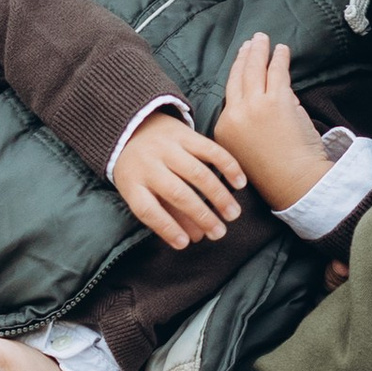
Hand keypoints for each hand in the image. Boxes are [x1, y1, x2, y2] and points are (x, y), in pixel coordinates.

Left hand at [113, 108, 243, 248]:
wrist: (131, 127)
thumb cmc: (139, 170)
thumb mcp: (140, 191)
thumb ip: (165, 214)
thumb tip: (193, 238)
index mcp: (132, 183)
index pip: (148, 210)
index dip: (167, 228)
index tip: (185, 243)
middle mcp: (148, 164)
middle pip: (177, 194)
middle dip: (201, 216)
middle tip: (219, 233)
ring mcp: (167, 147)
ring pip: (197, 173)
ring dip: (219, 196)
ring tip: (233, 214)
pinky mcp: (184, 134)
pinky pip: (210, 150)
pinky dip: (228, 166)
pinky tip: (240, 183)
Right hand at [215, 33, 332, 210]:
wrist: (292, 182)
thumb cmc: (273, 172)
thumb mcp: (245, 147)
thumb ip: (249, 120)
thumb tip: (267, 95)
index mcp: (223, 128)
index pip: (229, 92)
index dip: (235, 72)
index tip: (240, 59)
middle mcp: (235, 114)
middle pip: (238, 76)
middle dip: (245, 55)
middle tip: (251, 42)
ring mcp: (255, 105)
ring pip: (256, 69)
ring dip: (260, 51)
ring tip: (264, 39)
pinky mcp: (277, 101)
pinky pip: (277, 72)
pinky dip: (279, 58)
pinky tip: (282, 50)